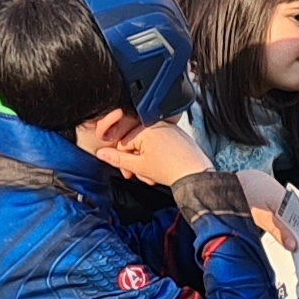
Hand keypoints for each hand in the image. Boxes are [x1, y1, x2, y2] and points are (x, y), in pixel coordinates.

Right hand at [85, 113, 213, 191]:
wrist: (196, 174)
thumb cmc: (172, 169)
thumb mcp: (139, 166)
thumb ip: (118, 159)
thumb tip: (102, 153)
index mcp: (145, 128)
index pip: (123, 143)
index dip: (123, 161)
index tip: (128, 172)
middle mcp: (157, 124)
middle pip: (135, 144)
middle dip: (136, 163)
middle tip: (140, 175)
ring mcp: (169, 129)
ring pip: (148, 146)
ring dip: (147, 162)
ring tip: (153, 174)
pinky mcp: (178, 136)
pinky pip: (160, 144)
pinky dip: (158, 157)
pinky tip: (162, 168)